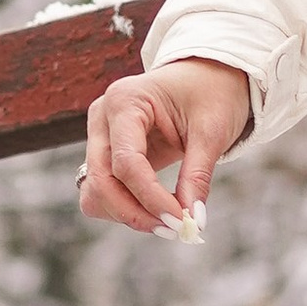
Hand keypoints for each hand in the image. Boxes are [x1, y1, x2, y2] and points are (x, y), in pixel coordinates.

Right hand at [79, 56, 252, 236]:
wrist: (207, 76)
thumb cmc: (212, 94)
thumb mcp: (212, 131)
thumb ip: (198, 176)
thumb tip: (194, 222)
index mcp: (125, 101)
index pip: (126, 162)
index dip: (151, 198)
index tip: (181, 222)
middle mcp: (102, 117)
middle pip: (101, 181)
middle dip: (135, 212)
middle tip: (175, 230)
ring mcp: (99, 136)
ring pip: (94, 191)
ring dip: (127, 214)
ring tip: (169, 222)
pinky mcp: (106, 153)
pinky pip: (101, 191)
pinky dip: (124, 208)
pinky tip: (155, 211)